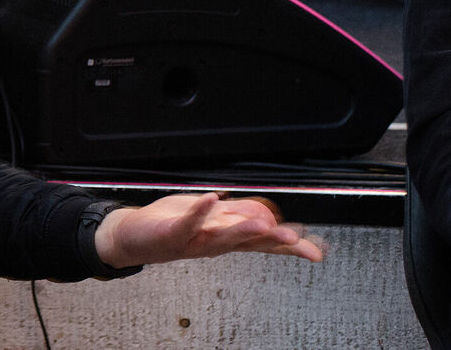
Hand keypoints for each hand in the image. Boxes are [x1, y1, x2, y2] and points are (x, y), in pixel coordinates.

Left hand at [94, 192, 325, 267]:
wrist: (135, 237)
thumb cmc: (174, 225)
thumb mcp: (212, 218)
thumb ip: (238, 216)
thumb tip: (269, 215)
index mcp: (227, 238)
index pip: (263, 242)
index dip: (289, 246)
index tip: (315, 251)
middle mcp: (215, 243)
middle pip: (249, 242)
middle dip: (272, 240)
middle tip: (296, 240)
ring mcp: (195, 240)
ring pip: (223, 236)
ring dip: (244, 229)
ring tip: (263, 224)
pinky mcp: (173, 233)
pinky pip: (189, 222)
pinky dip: (200, 211)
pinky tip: (212, 199)